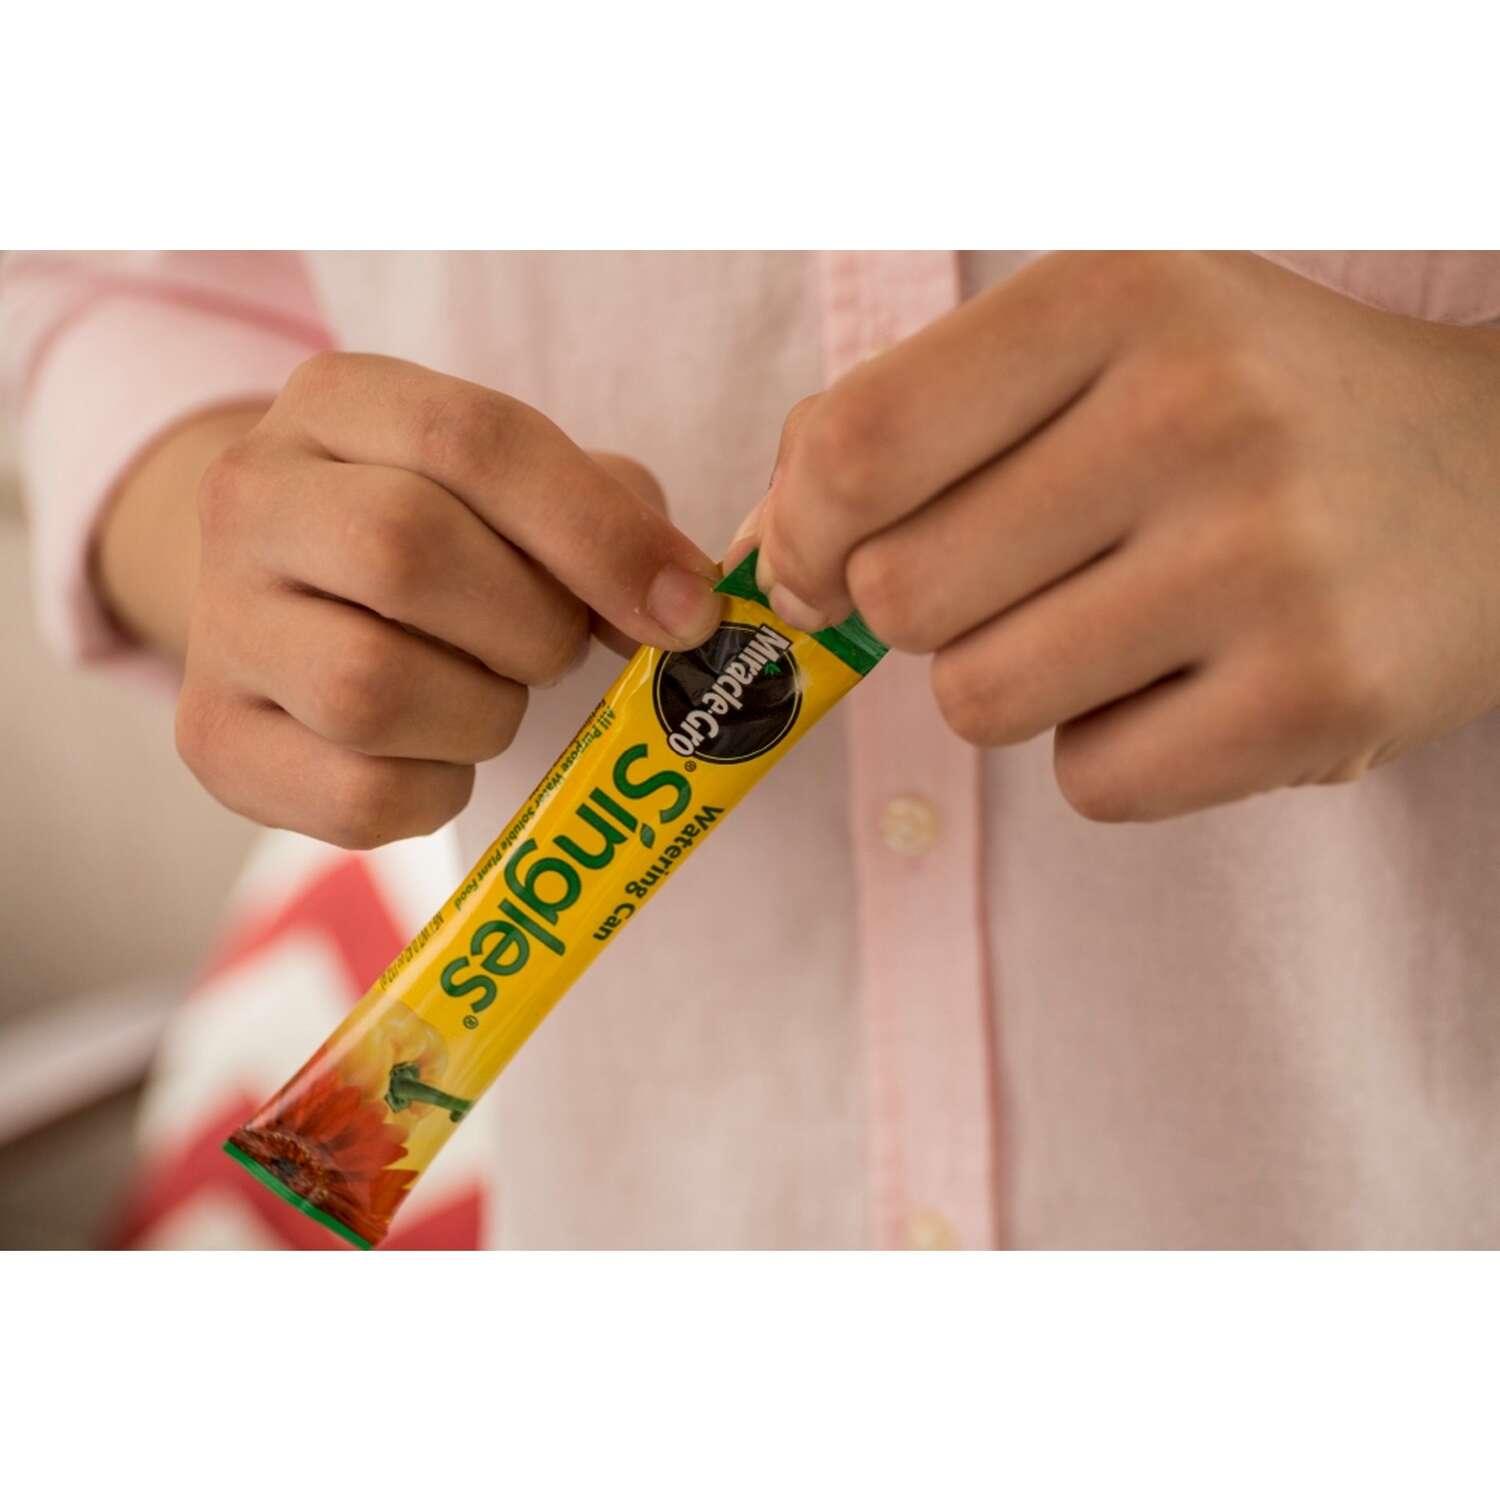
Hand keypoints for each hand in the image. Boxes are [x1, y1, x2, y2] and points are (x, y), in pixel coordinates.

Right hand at [172, 352, 720, 846]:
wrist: (293, 595)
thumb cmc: (445, 534)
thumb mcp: (523, 488)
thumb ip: (610, 519)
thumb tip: (680, 611)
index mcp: (337, 402)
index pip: (473, 439)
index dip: (599, 533)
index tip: (686, 610)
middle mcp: (251, 499)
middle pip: (405, 552)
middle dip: (529, 623)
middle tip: (557, 648)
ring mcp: (221, 626)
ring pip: (371, 686)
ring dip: (483, 711)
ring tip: (489, 692)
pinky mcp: (216, 741)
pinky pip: (361, 794)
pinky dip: (440, 788)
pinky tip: (440, 751)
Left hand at [748, 252, 1499, 820]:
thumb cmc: (1250, 413)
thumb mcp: (1100, 345)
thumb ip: (915, 421)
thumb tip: (768, 548)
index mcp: (1116, 298)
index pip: (859, 447)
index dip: (804, 532)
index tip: (820, 564)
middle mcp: (1194, 413)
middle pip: (904, 595)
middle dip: (930, 613)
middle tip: (1028, 578)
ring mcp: (1264, 563)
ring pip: (982, 702)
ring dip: (1019, 684)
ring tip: (1123, 625)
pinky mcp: (1314, 701)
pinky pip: (1090, 784)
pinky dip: (1113, 753)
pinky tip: (1192, 685)